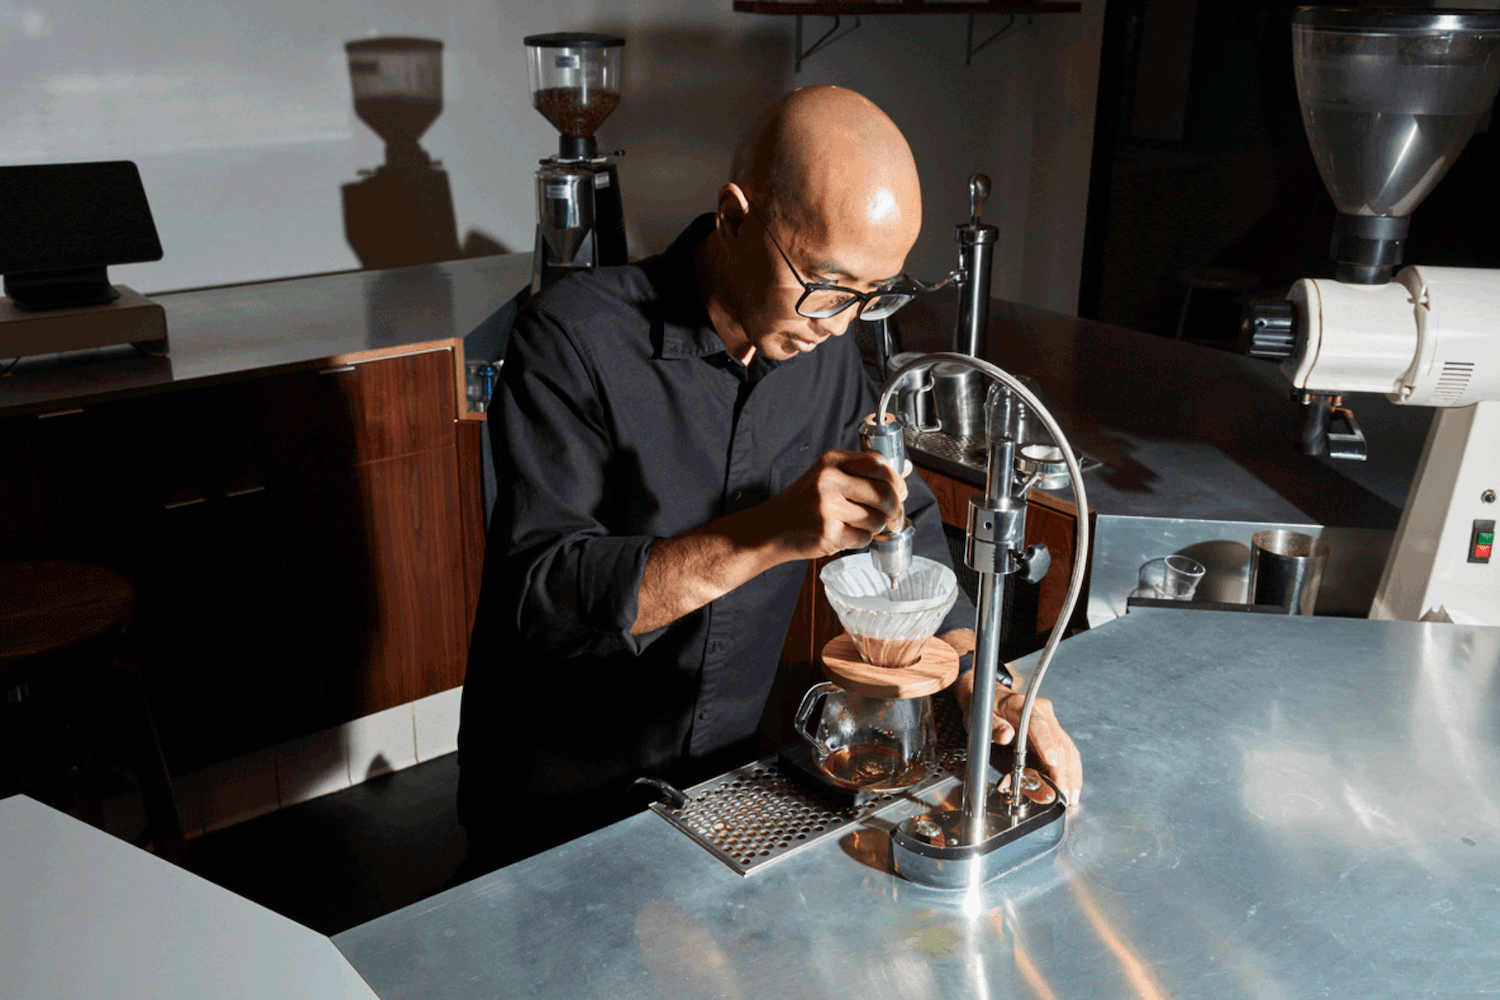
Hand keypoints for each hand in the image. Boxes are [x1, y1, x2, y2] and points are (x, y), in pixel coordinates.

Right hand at [758, 449, 907, 561]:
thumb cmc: (804, 503)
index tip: (900, 491)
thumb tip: (905, 468)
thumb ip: (864, 473)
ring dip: (875, 527)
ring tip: (858, 525)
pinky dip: (860, 540)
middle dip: (895, 509)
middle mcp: (829, 480)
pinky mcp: (827, 532)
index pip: (879, 464)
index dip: (897, 480)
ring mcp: (827, 507)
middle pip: (884, 493)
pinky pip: (863, 538)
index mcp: (831, 461)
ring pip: (876, 519)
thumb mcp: (829, 476)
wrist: (772, 528)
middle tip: (894, 517)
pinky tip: (844, 534)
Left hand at [953, 667, 1082, 807]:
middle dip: (1061, 769)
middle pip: (1058, 740)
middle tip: (1061, 793)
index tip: (1052, 762)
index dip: (1045, 743)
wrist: (989, 694)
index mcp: (1020, 704)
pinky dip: (1071, 769)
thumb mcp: (980, 716)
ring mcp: (1050, 720)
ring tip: (1069, 796)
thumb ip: (993, 726)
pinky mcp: (1054, 730)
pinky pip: (1067, 750)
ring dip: (1070, 773)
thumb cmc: (984, 707)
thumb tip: (1005, 735)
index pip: (1037, 723)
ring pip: (1067, 747)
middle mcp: (1041, 711)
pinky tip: (1071, 786)